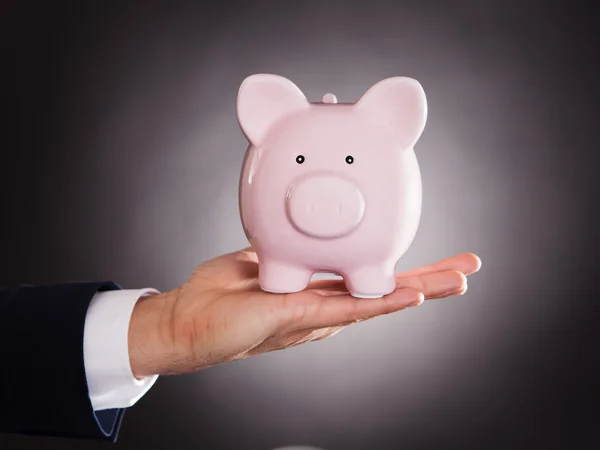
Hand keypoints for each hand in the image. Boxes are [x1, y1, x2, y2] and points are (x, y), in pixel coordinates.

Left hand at [128, 247, 480, 377]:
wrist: (184, 320)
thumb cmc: (220, 296)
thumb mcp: (261, 260)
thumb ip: (288, 249)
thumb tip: (301, 229)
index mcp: (318, 293)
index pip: (369, 280)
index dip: (405, 274)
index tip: (436, 262)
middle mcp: (324, 309)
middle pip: (385, 294)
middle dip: (430, 282)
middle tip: (468, 270)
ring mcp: (314, 317)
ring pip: (375, 304)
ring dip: (419, 292)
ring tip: (457, 283)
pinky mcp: (296, 318)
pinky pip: (344, 308)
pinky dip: (379, 302)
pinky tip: (409, 295)